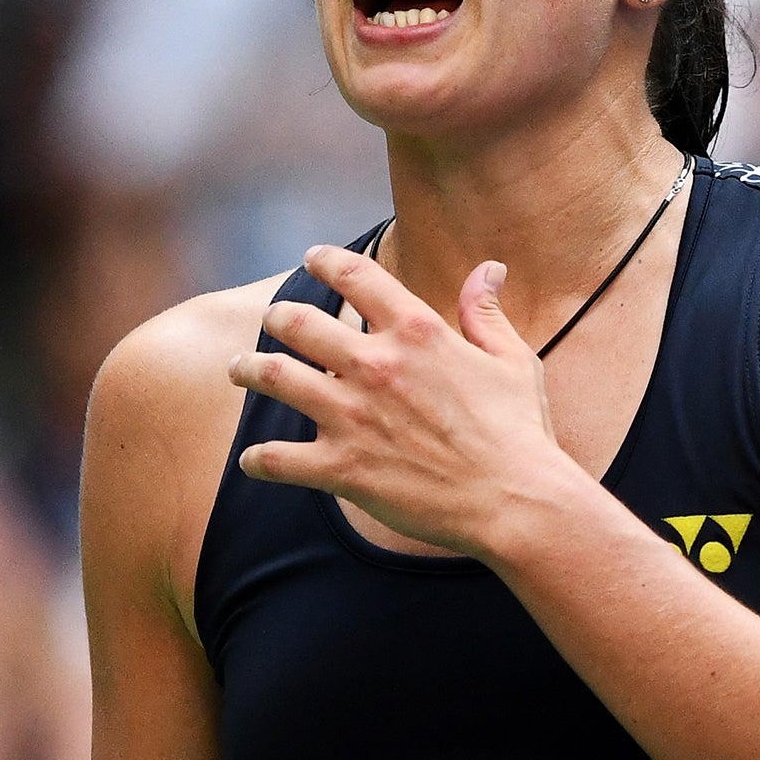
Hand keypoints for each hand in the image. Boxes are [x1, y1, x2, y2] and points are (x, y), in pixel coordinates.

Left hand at [227, 245, 567, 556]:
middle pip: (299, 323)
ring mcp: (353, 416)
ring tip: (240, 368)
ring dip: (250, 369)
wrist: (513, 501)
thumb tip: (488, 270)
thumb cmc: (519, 432)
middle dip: (279, 317)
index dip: (326, 260)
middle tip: (273, 319)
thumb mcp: (512, 360)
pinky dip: (259, 459)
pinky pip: (278, 458)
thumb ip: (486, 312)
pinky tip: (252, 459)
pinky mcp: (341, 467)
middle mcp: (376, 365)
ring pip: (274, 377)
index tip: (313, 257)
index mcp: (417, 332)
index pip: (356, 276)